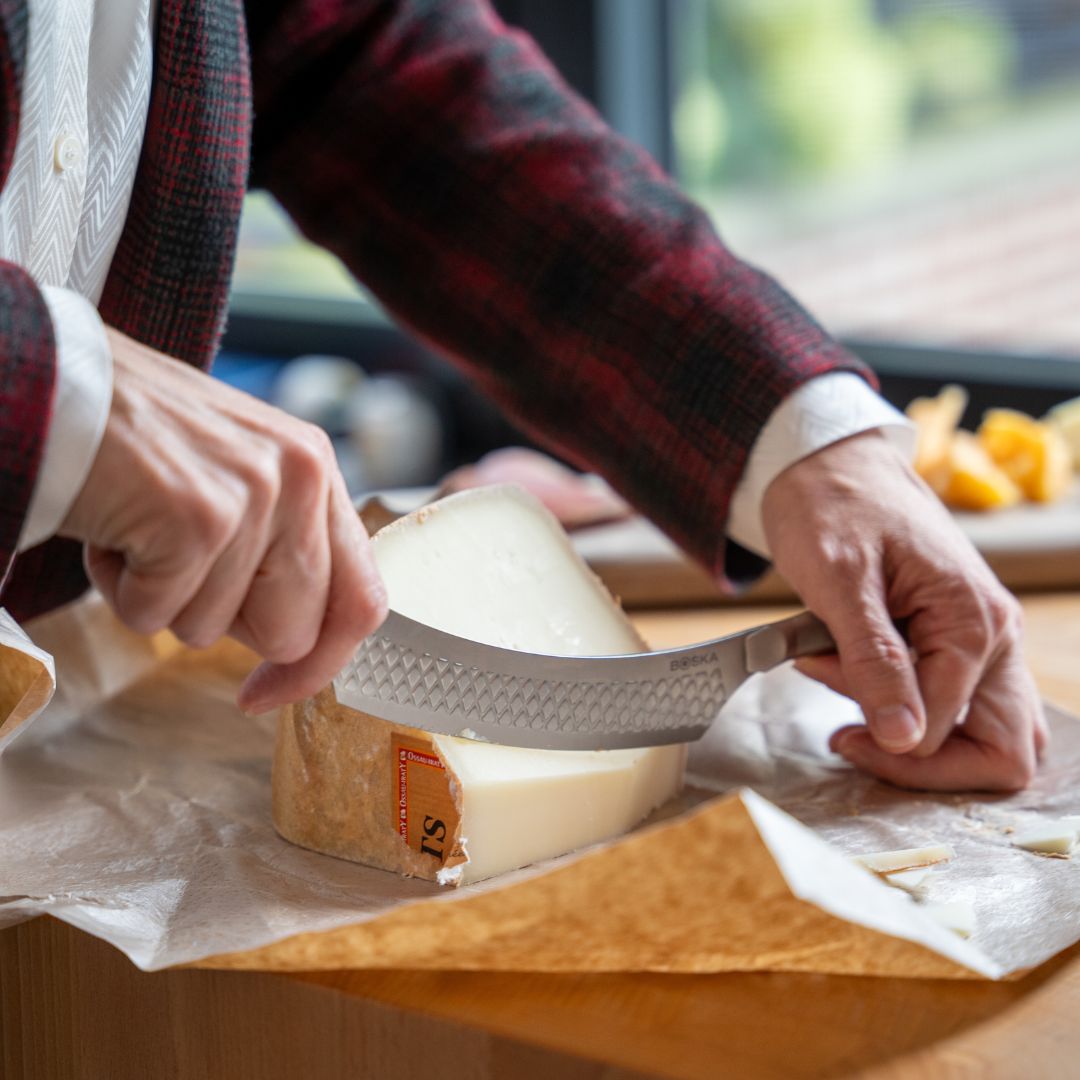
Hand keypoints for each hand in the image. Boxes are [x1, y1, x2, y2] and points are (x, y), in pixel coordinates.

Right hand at [61, 329, 386, 711]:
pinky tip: (115, 530)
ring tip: (142, 528)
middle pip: (292, 633)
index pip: (362, 600)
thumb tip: (294, 645)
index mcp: (319, 471)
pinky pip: (157, 616)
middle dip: (225, 624)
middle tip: (180, 564)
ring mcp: (253, 497)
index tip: (266, 691)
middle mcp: (302, 478)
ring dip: (162, 598)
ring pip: (213, 631)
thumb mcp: (242, 477)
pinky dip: (120, 590)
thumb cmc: (142, 441)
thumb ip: (284, 547)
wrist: (55, 385)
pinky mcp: (197, 519)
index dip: (321, 665)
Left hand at [761, 430, 1047, 791]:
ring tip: (847, 683)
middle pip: (998, 753)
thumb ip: (874, 660)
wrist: (829, 464)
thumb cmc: (832, 507)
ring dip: (911, 734)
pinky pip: (955, 704)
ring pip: (981, 734)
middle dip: (914, 757)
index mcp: (976, 622)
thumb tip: (905, 737)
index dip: (878, 731)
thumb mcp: (839, 582)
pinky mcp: (958, 641)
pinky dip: (905, 705)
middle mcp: (997, 638)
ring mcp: (985, 642)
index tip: (824, 693)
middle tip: (847, 728)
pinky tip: (855, 675)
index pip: (942, 732)